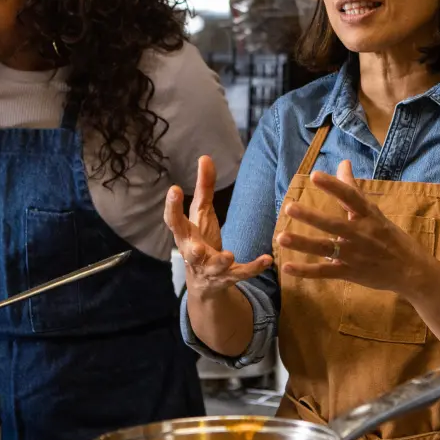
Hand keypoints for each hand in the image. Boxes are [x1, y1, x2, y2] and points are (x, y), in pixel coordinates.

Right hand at [163, 156, 271, 299]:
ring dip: (221, 261)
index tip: (174, 189)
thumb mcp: (201, 214)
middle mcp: (194, 253)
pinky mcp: (228, 277)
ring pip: (215, 266)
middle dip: (192, 250)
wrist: (205, 283)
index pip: (174, 221)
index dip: (172, 206)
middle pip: (190, 252)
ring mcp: (211, 268)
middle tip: (196, 247)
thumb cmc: (200, 240)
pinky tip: (267, 260)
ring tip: (229, 254)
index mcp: (185, 235)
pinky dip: (253, 268)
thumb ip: (204, 188)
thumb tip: (205, 157)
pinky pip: (241, 273)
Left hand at [275, 160, 439, 293]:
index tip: (314, 175)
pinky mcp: (350, 272)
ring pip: (326, 248)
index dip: (334, 186)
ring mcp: (355, 255)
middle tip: (290, 207)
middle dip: (311, 216)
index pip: (350, 197)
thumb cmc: (390, 237)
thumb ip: (353, 188)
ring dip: (303, 243)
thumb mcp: (374, 211)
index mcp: (368, 216)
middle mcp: (361, 234)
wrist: (412, 270)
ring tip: (281, 237)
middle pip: (334, 224)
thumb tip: (343, 162)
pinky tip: (288, 267)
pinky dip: (306, 271)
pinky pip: (325, 272)